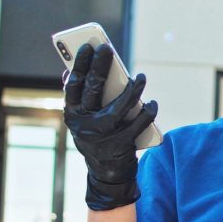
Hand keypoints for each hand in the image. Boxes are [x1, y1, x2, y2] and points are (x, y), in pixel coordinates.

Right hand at [63, 43, 157, 210]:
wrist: (106, 174)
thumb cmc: (97, 138)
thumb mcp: (84, 120)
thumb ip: (80, 99)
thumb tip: (70, 71)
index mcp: (72, 116)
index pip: (74, 85)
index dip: (79, 65)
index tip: (87, 47)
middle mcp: (84, 125)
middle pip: (93, 89)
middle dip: (101, 66)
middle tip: (107, 49)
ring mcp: (103, 136)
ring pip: (120, 105)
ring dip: (133, 88)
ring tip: (141, 77)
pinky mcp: (121, 145)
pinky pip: (138, 123)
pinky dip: (148, 111)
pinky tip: (153, 103)